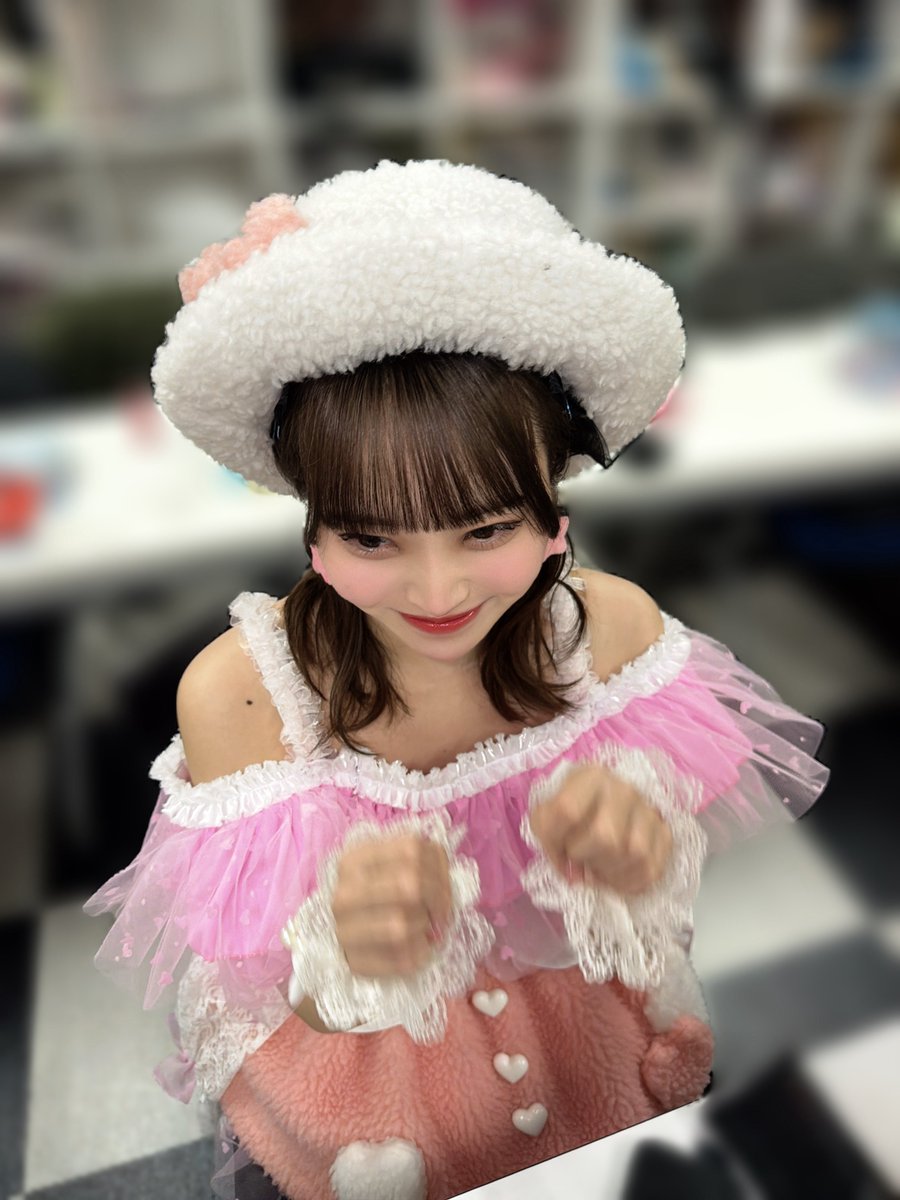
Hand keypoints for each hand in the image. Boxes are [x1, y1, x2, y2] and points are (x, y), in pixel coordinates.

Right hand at [331, 833, 452, 978]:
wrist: (354, 935)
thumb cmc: (384, 894)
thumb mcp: (396, 865)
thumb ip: (424, 863)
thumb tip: (441, 891)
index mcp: (355, 859)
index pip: (412, 851)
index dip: (439, 871)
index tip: (443, 889)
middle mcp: (345, 893)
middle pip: (409, 885)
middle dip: (436, 900)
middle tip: (441, 913)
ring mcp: (344, 929)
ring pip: (401, 926)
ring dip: (424, 927)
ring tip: (423, 928)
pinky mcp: (355, 962)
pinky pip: (402, 959)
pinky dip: (420, 954)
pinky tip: (417, 948)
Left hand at [528, 763, 671, 894]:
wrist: (605, 805)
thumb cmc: (572, 812)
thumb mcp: (548, 813)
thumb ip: (548, 836)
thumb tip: (571, 873)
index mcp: (591, 777)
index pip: (568, 810)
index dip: (555, 841)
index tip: (556, 851)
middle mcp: (624, 790)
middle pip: (606, 837)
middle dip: (586, 858)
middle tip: (580, 860)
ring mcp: (648, 810)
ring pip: (634, 854)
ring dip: (609, 872)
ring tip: (597, 868)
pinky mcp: (664, 833)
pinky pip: (651, 868)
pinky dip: (629, 882)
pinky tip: (615, 877)